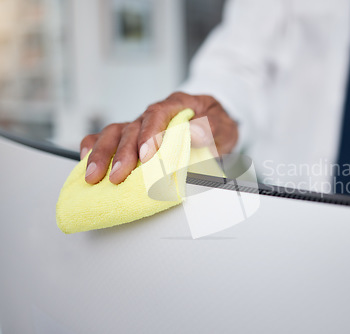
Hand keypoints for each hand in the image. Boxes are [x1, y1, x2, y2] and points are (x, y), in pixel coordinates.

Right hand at [80, 92, 237, 184]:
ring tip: (94, 176)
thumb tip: (194, 133)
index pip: (158, 114)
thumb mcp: (224, 125)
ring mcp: (140, 125)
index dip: (149, 134)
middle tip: (117, 176)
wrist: (214, 123)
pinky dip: (93, 148)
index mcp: (176, 104)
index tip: (145, 156)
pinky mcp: (132, 137)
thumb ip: (211, 128)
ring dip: (102, 155)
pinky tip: (85, 162)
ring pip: (114, 133)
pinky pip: (107, 137)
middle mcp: (153, 114)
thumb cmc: (216, 123)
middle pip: (131, 128)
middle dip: (121, 154)